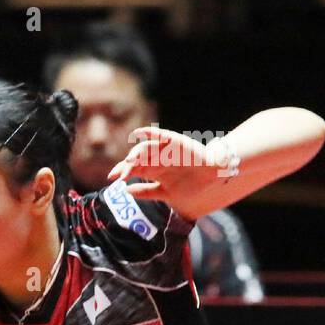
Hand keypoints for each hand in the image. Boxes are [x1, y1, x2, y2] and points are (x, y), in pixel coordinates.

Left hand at [107, 126, 233, 200]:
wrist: (212, 177)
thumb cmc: (190, 186)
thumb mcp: (165, 193)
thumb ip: (147, 192)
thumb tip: (126, 191)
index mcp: (152, 171)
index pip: (133, 169)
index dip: (122, 172)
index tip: (111, 179)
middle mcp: (155, 159)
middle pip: (136, 160)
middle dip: (126, 166)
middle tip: (119, 174)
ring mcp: (164, 150)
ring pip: (144, 149)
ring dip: (135, 154)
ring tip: (129, 162)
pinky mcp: (174, 142)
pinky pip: (159, 134)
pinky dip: (149, 132)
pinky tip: (139, 132)